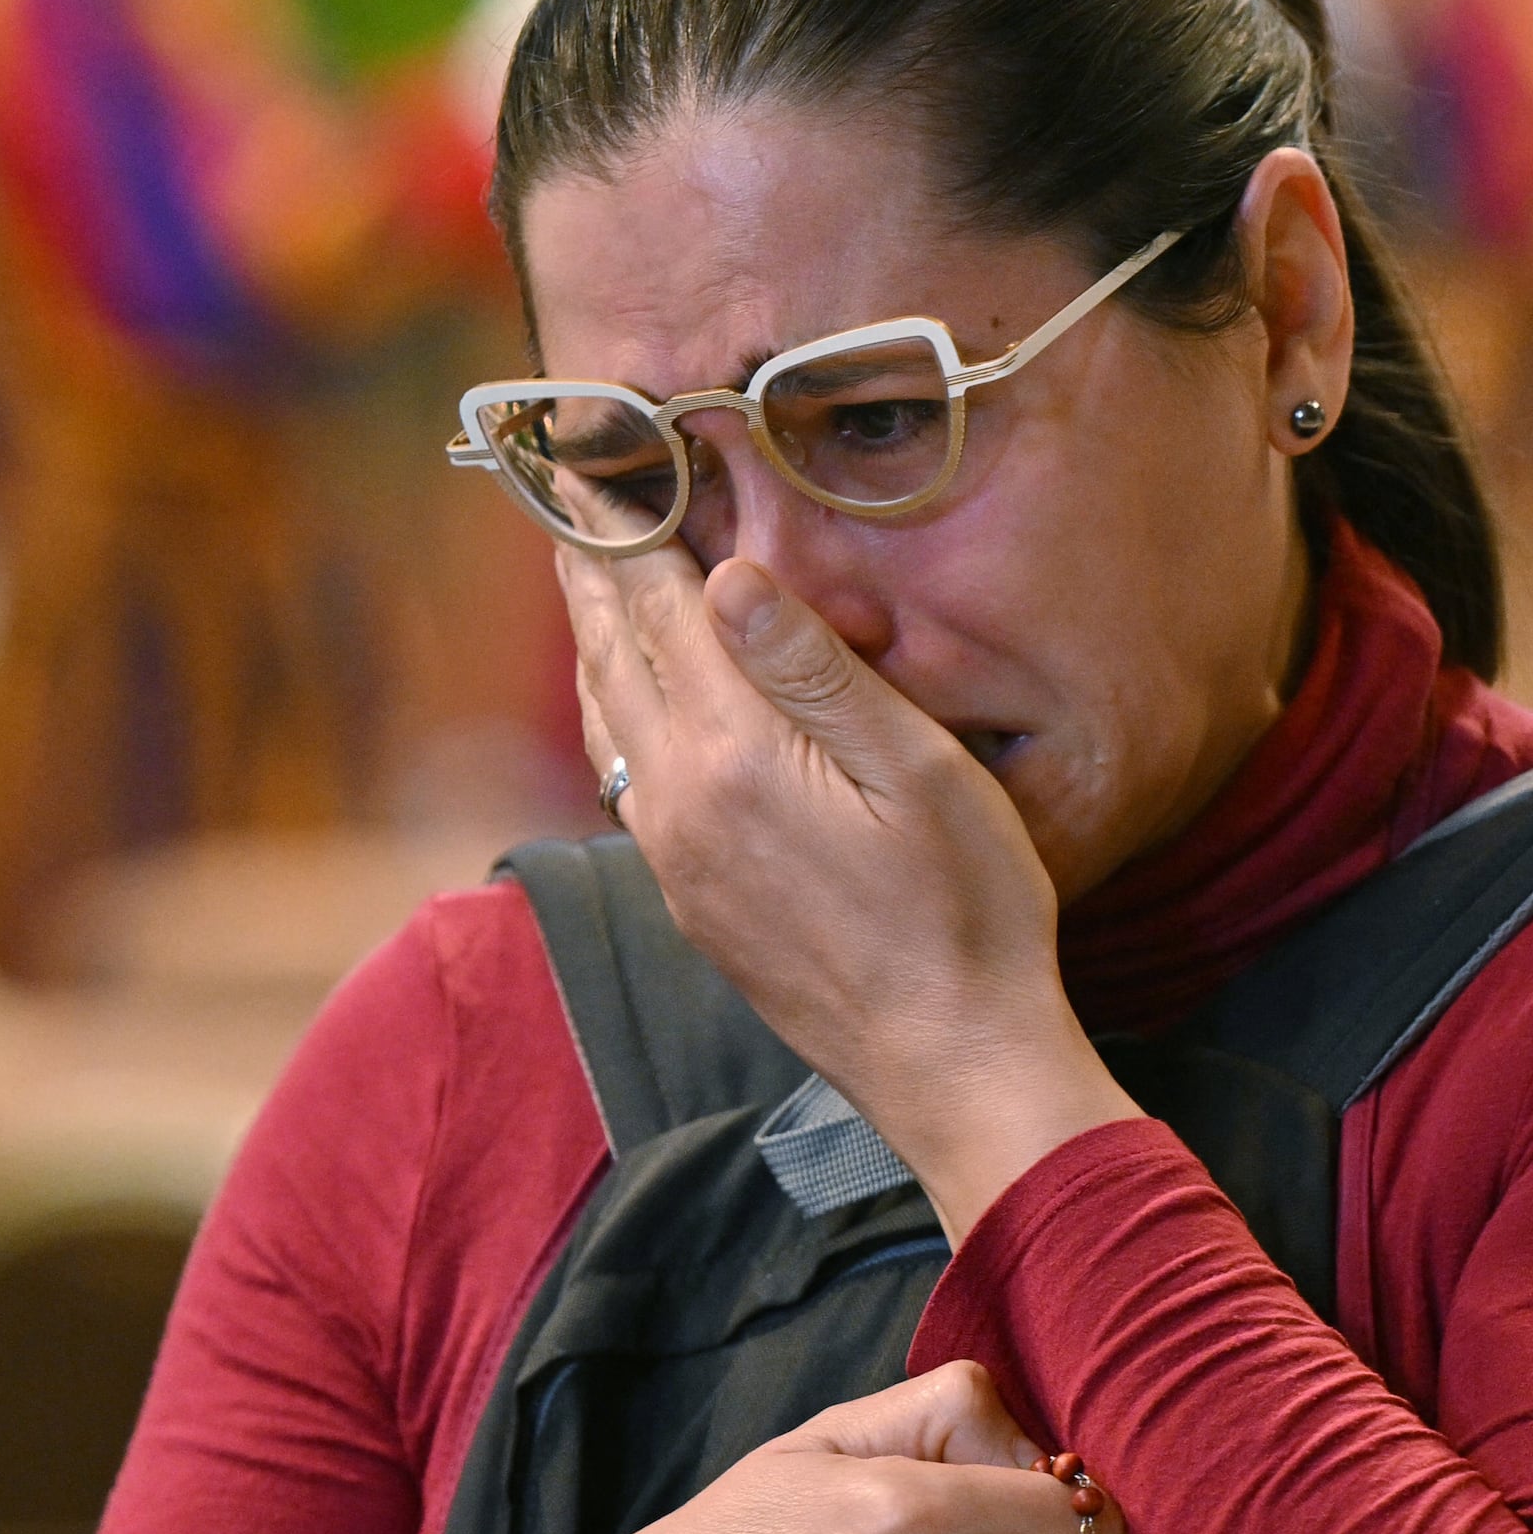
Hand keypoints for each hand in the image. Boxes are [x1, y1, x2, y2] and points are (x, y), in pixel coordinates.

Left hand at [564, 544, 1137, 1235]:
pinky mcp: (693, 903)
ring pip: (610, 726)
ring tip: (586, 589)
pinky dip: (616, 716)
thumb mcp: (914, 767)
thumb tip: (729, 578)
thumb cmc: (964, 910)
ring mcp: (678, 861)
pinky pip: (628, 782)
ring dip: (594, 646)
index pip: (663, 614)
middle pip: (615, 662)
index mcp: (734, 756)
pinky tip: (631, 709)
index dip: (630, 535)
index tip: (599, 472)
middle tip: (569, 508)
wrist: (950, 1061)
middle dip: (592, 578)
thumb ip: (814, 669)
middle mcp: (681, 806)